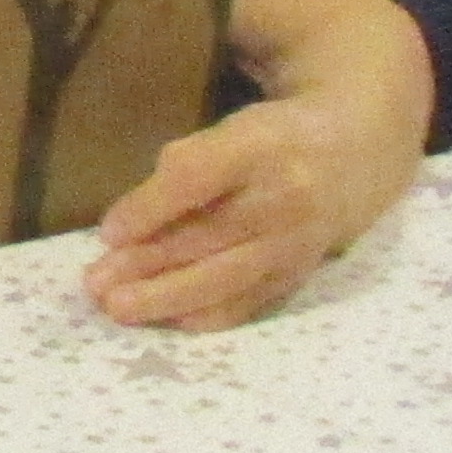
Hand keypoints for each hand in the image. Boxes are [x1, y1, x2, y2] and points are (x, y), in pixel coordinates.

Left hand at [81, 101, 399, 331]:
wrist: (355, 158)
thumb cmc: (271, 140)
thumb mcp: (231, 131)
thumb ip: (185, 166)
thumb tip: (133, 225)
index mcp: (261, 145)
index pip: (196, 177)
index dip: (149, 207)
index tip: (107, 232)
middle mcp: (284, 197)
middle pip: (208, 237)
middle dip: (147, 264)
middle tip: (96, 286)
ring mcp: (295, 242)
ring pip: (226, 277)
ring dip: (166, 297)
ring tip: (119, 309)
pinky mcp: (299, 274)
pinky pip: (249, 301)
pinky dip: (206, 314)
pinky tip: (168, 322)